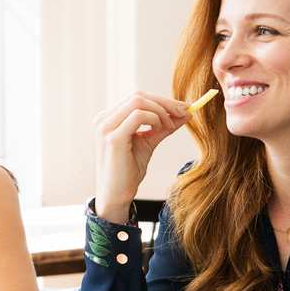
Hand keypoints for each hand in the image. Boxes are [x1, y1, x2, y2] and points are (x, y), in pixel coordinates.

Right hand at [94, 91, 188, 222]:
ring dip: (161, 111)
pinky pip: (139, 116)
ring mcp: (106, 127)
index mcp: (109, 118)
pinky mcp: (113, 138)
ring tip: (169, 127)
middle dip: (165, 103)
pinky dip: (155, 119)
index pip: (138, 98)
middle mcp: (104, 119)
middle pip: (138, 96)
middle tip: (185, 112)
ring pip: (138, 101)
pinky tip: (160, 130)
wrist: (116, 194)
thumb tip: (185, 113)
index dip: (162, 101)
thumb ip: (164, 127)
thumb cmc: (129, 170)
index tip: (184, 108)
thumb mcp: (149, 143)